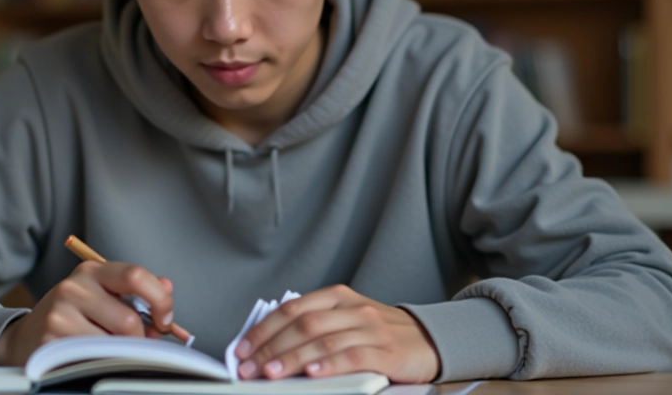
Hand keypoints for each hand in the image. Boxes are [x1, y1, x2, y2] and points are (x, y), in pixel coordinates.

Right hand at [0, 261, 174, 365]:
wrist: (26, 337)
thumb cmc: (74, 317)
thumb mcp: (102, 296)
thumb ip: (136, 293)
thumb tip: (167, 286)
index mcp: (92, 271)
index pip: (135, 275)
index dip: (160, 300)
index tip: (165, 320)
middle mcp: (74, 288)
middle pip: (129, 320)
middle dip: (140, 341)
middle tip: (135, 346)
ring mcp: (59, 315)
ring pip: (113, 345)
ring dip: (119, 355)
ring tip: (108, 352)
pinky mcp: (50, 343)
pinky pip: (93, 361)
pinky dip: (101, 365)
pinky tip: (91, 359)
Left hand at [233, 285, 439, 382]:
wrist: (429, 339)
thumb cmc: (379, 334)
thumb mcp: (346, 321)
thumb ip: (314, 328)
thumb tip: (269, 348)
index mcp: (337, 297)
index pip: (292, 310)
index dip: (263, 330)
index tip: (241, 349)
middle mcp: (353, 309)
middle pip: (303, 325)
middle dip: (270, 348)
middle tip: (248, 367)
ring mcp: (370, 329)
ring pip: (323, 341)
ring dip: (291, 358)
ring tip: (270, 373)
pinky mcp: (387, 352)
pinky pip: (352, 357)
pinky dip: (329, 365)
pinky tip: (311, 374)